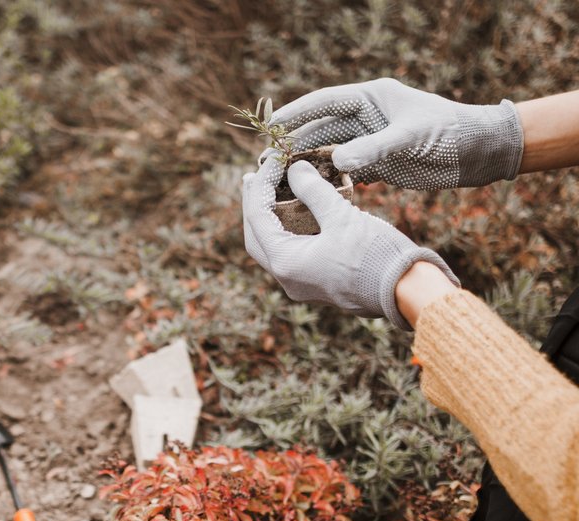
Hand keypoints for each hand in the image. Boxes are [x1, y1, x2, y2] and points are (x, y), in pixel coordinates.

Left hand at [242, 156, 458, 329]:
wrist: (407, 291)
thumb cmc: (376, 254)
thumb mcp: (342, 216)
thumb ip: (313, 190)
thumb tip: (295, 169)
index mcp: (286, 263)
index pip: (257, 217)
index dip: (260, 184)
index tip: (273, 160)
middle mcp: (287, 278)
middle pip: (256, 235)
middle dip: (254, 204)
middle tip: (255, 177)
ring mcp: (301, 284)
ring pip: (273, 246)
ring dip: (270, 218)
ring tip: (272, 191)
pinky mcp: (317, 283)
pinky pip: (292, 253)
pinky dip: (288, 230)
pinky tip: (295, 212)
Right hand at [263, 78, 522, 189]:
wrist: (480, 153)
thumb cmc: (450, 133)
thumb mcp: (411, 138)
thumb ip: (374, 148)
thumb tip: (336, 161)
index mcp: (371, 98)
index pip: (325, 102)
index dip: (296, 113)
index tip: (272, 125)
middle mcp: (365, 118)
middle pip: (320, 130)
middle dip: (293, 145)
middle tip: (267, 162)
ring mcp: (368, 142)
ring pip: (327, 154)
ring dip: (305, 166)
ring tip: (279, 181)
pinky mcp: (375, 165)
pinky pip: (342, 173)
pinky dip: (326, 182)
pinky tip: (307, 195)